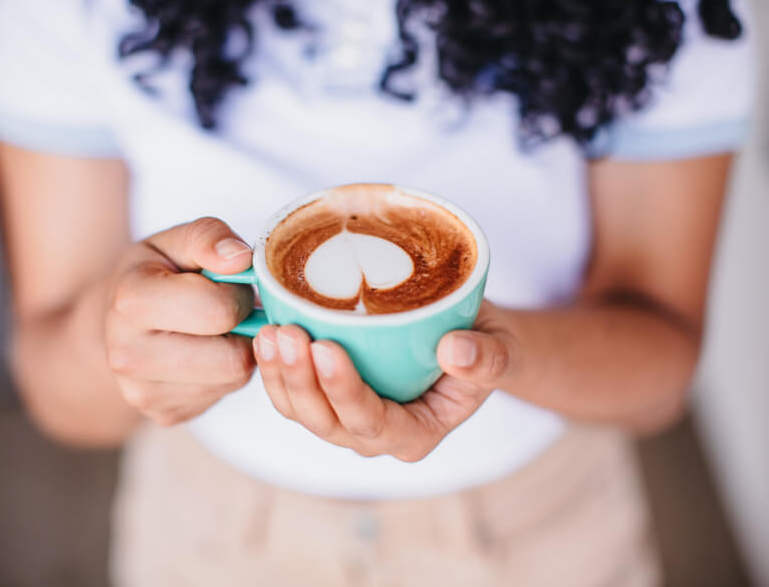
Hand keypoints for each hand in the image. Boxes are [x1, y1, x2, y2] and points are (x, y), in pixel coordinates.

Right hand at [105, 217, 257, 425]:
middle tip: (228, 312)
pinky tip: (206, 353)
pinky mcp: (163, 414)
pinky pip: (222, 396)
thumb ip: (209, 237)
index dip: (237, 294)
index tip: (228, 285)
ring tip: (216, 332)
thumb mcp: (177, 241)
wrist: (115, 323)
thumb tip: (240, 259)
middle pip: (231, 358)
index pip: (217, 310)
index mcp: (129, 301)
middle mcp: (127, 355)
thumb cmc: (156, 275)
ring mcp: (142, 393)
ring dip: (237, 352)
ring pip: (232, 379)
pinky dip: (225, 374)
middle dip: (242, 329)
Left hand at [254, 301, 511, 461]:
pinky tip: (266, 334)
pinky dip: (274, 368)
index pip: (374, 422)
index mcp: (416, 434)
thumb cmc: (485, 346)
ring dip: (280, 375)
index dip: (346, 391)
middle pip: (327, 422)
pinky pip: (292, 393)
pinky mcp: (328, 396)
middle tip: (289, 334)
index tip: (327, 348)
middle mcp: (375, 435)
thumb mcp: (503, 350)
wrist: (468, 337)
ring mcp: (347, 418)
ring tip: (270, 332)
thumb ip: (489, 359)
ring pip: (301, 411)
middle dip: (302, 381)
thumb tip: (456, 352)